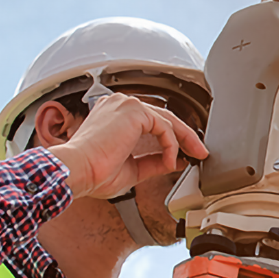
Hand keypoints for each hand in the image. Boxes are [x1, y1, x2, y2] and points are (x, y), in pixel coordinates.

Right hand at [47, 93, 208, 198]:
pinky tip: (169, 161)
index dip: (172, 138)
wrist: (78, 172)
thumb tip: (175, 161)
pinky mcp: (133, 111)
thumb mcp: (132, 168)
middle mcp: (120, 105)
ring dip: (184, 139)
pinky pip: (164, 127)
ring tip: (195, 155)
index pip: (151, 122)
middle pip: (163, 117)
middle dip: (185, 136)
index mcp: (115, 116)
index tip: (186, 154)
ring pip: (167, 119)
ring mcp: (126, 105)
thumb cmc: (93, 173)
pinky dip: (171, 145)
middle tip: (200, 152)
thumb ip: (153, 161)